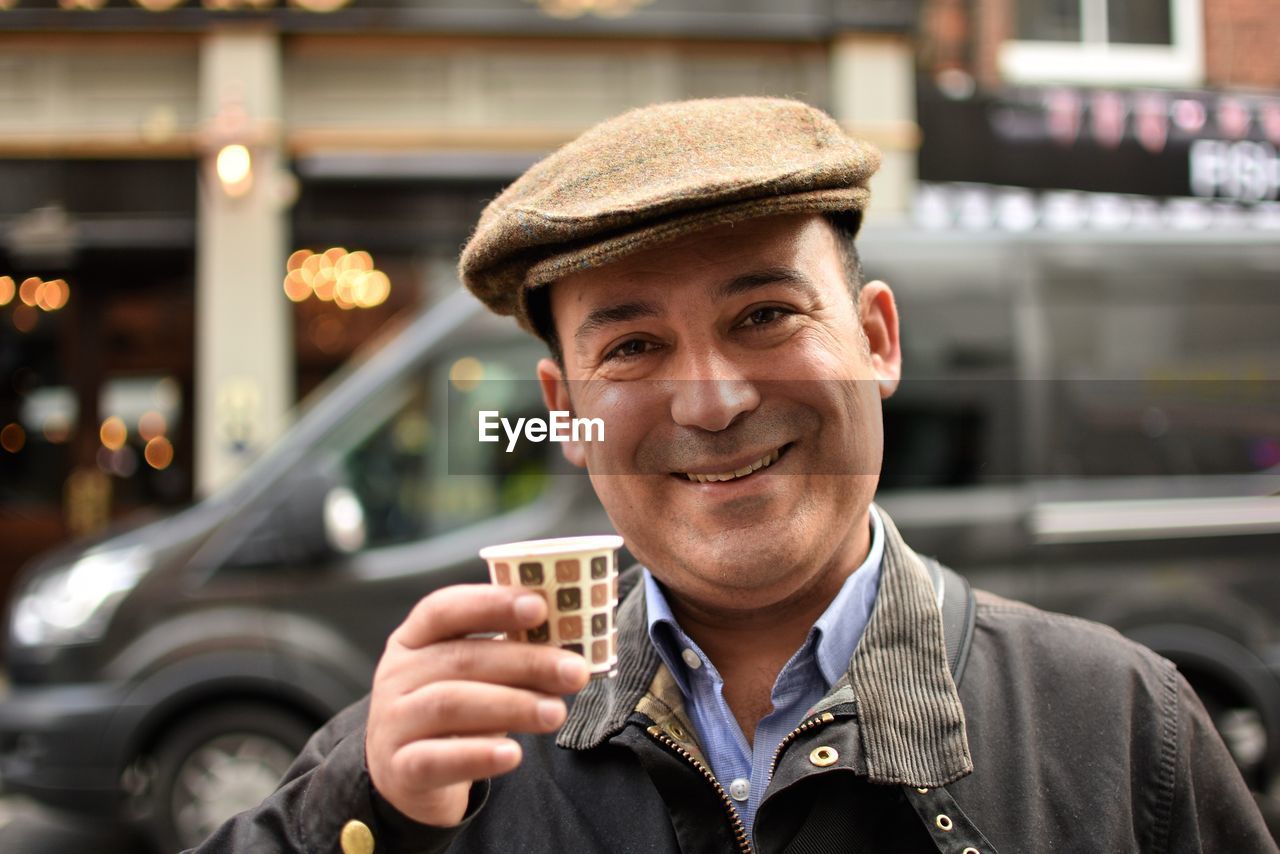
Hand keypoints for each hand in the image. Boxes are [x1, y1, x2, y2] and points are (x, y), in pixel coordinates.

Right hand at [365, 584, 589, 826]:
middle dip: (525, 662)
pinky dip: (477, 755)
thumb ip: (506, 655)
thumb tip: (568, 649)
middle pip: (461, 658)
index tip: (540, 607)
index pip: (444, 609)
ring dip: (511, 706)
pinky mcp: (400, 768)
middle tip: (574, 671)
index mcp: (414, 639)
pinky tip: (513, 754)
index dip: (491, 603)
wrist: (405, 775)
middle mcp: (398, 674)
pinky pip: (437, 759)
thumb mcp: (470, 675)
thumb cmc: (451, 709)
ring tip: (556, 712)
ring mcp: (393, 721)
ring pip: (450, 705)